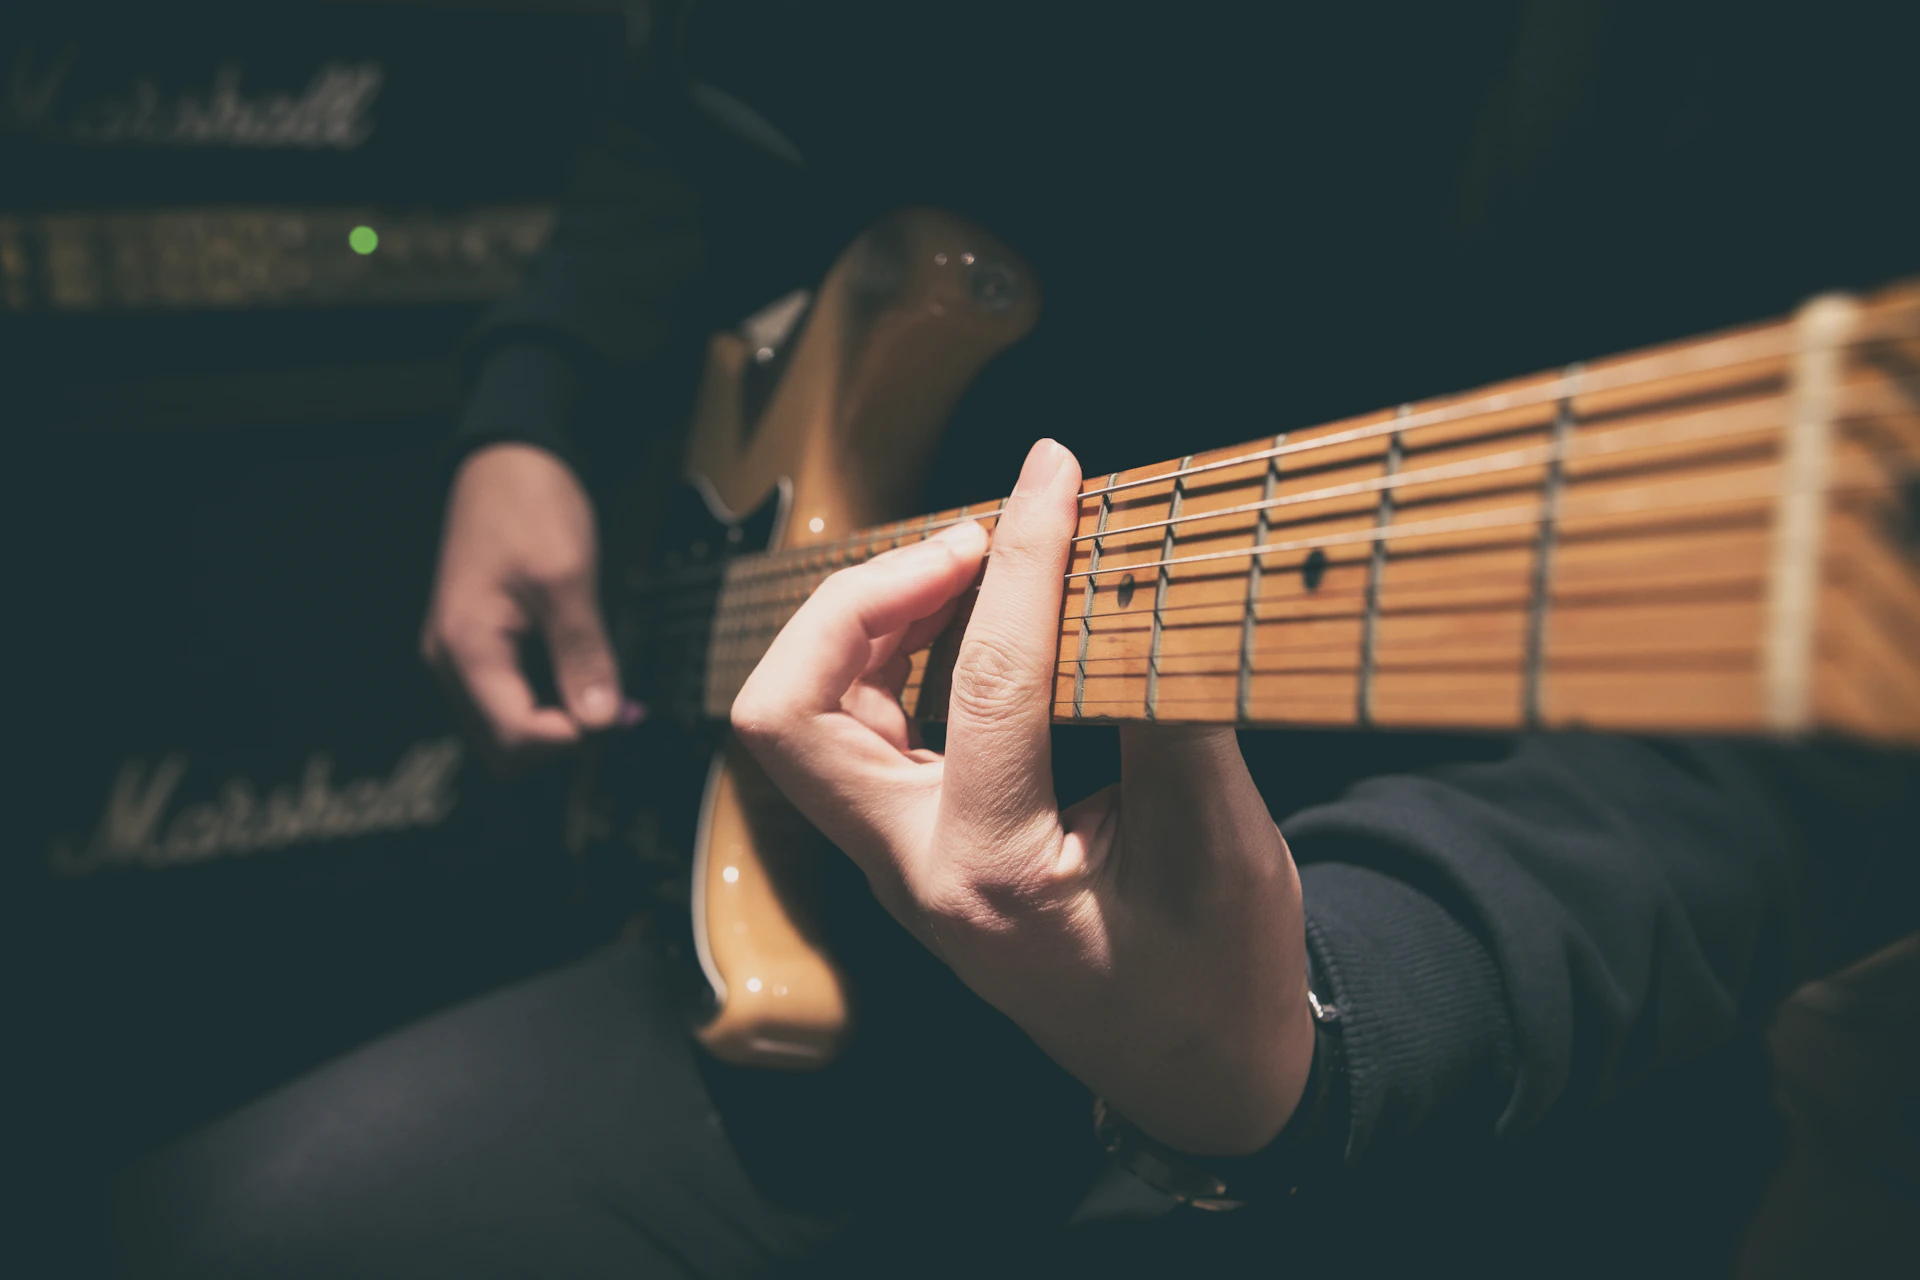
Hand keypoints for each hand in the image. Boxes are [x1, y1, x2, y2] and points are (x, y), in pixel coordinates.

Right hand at [422, 443, 625, 756]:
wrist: (505, 461)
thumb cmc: (530, 506)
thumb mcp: (568, 579)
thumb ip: (584, 654)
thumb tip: (603, 720)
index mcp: (466, 647)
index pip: (515, 735)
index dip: (571, 739)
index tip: (619, 716)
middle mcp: (450, 662)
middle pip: (503, 748)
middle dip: (561, 742)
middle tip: (616, 710)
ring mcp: (459, 656)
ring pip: (503, 731)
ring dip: (555, 726)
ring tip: (604, 692)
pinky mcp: (476, 647)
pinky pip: (506, 700)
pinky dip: (546, 703)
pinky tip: (583, 679)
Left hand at [731, 439, 1315, 1154]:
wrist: (1200, 1074)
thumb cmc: (1217, 978)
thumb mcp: (1223, 851)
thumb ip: (1175, 716)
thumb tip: (1140, 580)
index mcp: (990, 873)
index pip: (986, 681)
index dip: (1027, 557)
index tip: (1055, 473)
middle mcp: (912, 869)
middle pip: (788, 716)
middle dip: (857, 601)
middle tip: (971, 541)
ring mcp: (899, 862)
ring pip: (805, 721)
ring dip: (865, 622)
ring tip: (971, 562)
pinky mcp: (913, 848)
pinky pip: (856, 734)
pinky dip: (892, 658)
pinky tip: (969, 621)